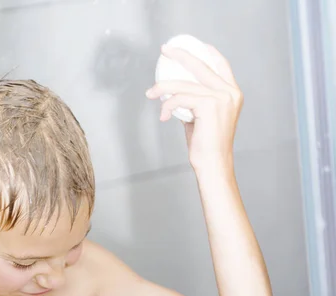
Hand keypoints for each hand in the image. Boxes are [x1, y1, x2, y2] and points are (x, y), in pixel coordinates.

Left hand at [146, 44, 242, 170]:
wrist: (213, 162)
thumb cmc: (205, 143)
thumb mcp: (202, 116)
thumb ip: (195, 100)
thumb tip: (176, 91)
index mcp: (232, 93)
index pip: (221, 65)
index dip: (208, 52)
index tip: (192, 45)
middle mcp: (230, 92)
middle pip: (201, 65)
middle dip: (181, 55)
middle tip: (164, 50)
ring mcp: (221, 98)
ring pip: (184, 85)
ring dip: (163, 88)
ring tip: (151, 94)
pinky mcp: (208, 105)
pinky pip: (179, 98)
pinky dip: (167, 105)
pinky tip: (164, 116)